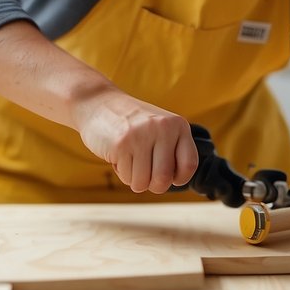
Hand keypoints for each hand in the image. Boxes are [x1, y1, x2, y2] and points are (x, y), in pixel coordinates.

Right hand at [72, 89, 198, 193]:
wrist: (99, 104)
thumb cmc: (132, 125)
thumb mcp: (160, 128)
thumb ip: (172, 150)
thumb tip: (177, 181)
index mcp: (178, 125)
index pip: (189, 164)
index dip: (179, 178)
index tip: (170, 176)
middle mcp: (163, 128)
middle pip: (164, 179)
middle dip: (153, 185)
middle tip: (145, 174)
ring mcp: (142, 135)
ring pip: (143, 182)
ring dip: (135, 179)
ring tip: (130, 159)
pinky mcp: (121, 144)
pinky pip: (127, 178)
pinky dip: (122, 173)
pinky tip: (119, 155)